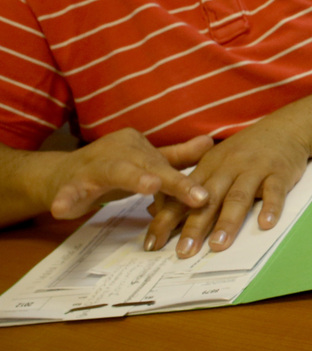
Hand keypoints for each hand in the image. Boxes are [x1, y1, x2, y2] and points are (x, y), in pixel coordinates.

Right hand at [49, 129, 212, 219]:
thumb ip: (176, 156)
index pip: (164, 165)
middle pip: (148, 165)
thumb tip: (210, 142)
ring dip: (133, 178)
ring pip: (115, 171)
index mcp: (137, 145)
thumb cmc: (112, 169)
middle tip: (194, 194)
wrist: (61, 175)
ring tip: (150, 186)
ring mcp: (92, 166)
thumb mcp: (145, 162)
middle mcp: (118, 151)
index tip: (205, 197)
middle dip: (170, 180)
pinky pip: (69, 190)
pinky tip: (62, 208)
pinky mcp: (69, 184)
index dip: (183, 183)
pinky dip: (66, 198)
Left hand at [145, 122, 310, 256]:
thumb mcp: (215, 162)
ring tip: (218, 245)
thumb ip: (190, 187)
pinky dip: (271, 207)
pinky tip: (265, 224)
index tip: (152, 244)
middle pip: (208, 200)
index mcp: (209, 167)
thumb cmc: (247, 150)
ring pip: (238, 197)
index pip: (182, 196)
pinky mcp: (279, 172)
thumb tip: (156, 211)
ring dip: (228, 221)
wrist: (285, 127)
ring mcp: (254, 170)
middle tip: (183, 252)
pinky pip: (274, 191)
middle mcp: (228, 168)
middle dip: (194, 226)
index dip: (166, 220)